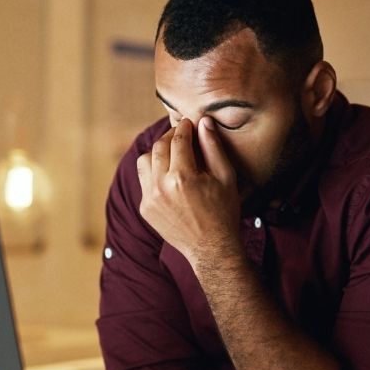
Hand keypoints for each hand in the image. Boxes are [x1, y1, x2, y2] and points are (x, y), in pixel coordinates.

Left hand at [136, 118, 240, 262]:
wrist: (211, 248)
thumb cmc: (224, 212)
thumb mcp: (226, 177)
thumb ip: (213, 147)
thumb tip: (203, 122)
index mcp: (183, 176)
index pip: (178, 140)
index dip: (184, 128)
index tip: (189, 123)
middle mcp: (161, 186)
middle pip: (159, 147)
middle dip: (170, 136)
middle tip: (181, 135)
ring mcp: (150, 198)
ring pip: (144, 161)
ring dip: (157, 153)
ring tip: (172, 155)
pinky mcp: (145, 209)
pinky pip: (144, 181)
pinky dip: (154, 173)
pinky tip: (169, 177)